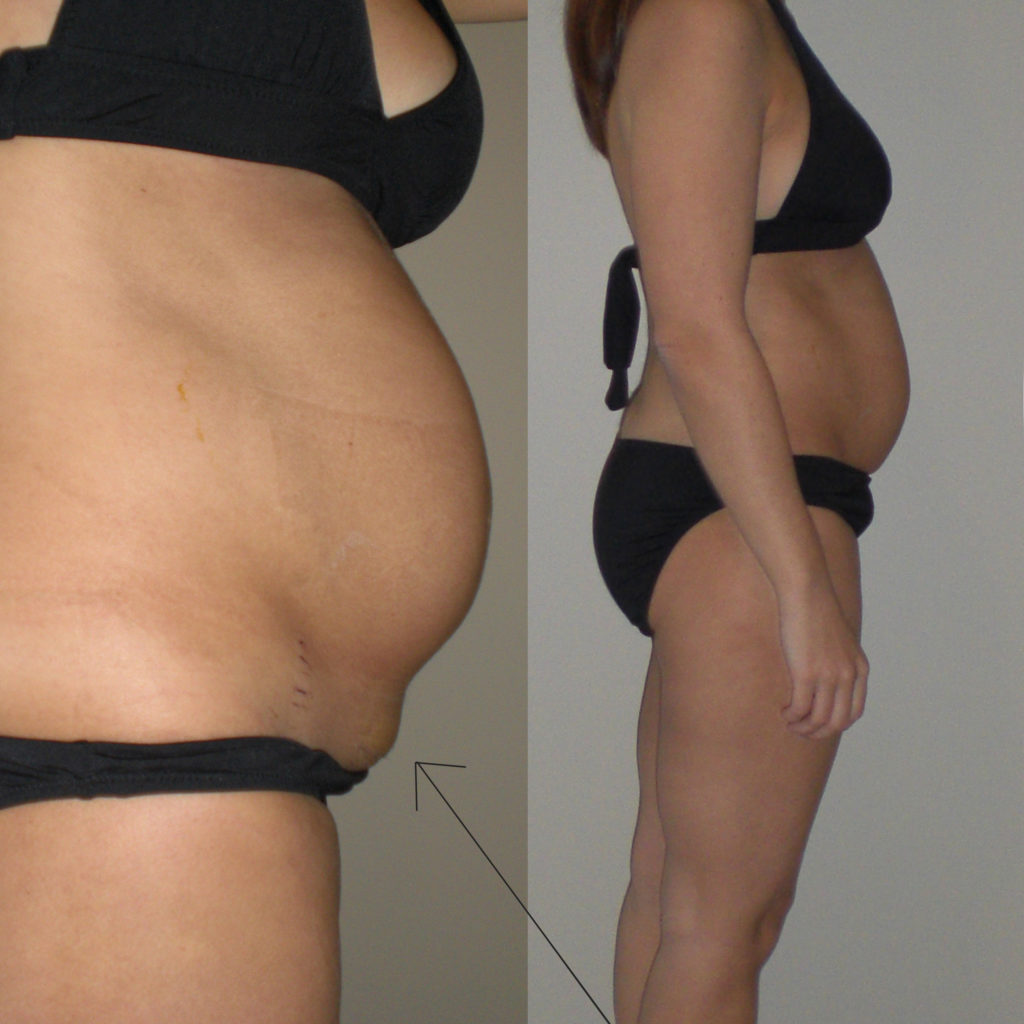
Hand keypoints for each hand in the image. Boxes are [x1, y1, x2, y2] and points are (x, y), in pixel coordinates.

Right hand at [777, 580, 867, 739]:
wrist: (807, 593)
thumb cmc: (818, 611)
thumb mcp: (840, 639)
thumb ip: (839, 659)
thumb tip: (827, 675)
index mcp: (859, 669)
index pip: (854, 712)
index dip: (836, 724)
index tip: (819, 723)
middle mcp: (848, 676)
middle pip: (838, 722)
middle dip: (819, 732)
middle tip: (802, 731)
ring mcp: (828, 676)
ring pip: (819, 719)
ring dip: (803, 728)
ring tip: (790, 723)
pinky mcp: (806, 673)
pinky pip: (801, 708)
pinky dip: (792, 717)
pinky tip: (784, 713)